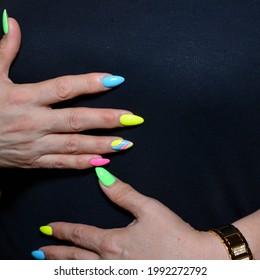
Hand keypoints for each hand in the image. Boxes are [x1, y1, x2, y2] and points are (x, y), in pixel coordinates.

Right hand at [0, 18, 142, 168]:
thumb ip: (4, 51)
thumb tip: (11, 23)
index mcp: (25, 98)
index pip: (64, 88)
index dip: (90, 83)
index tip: (114, 80)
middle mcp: (34, 122)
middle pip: (77, 120)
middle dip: (106, 119)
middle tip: (132, 119)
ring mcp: (36, 145)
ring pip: (74, 145)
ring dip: (102, 145)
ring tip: (125, 144)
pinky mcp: (34, 161)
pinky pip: (62, 164)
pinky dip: (83, 164)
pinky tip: (103, 162)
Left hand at [34, 167, 227, 259]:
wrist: (197, 261)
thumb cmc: (173, 235)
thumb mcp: (149, 209)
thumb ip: (123, 193)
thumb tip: (103, 177)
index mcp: (114, 243)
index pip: (81, 235)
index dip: (63, 231)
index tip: (48, 229)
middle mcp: (111, 263)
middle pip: (76, 258)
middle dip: (55, 253)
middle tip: (39, 250)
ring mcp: (118, 276)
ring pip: (83, 273)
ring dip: (64, 267)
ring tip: (48, 264)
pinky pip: (97, 279)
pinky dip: (83, 276)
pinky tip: (79, 273)